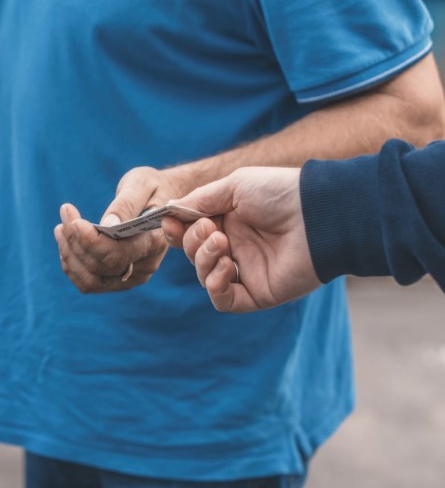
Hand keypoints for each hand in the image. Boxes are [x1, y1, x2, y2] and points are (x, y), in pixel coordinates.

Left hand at [55, 166, 185, 292]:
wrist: (162, 205)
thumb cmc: (152, 189)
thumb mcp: (142, 185)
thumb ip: (126, 205)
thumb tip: (107, 225)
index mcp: (155, 242)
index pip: (118, 254)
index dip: (92, 241)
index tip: (75, 221)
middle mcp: (145, 266)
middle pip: (99, 266)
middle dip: (75, 241)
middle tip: (66, 211)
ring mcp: (132, 277)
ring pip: (90, 280)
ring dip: (69, 255)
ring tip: (61, 227)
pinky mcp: (119, 281)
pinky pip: (88, 282)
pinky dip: (72, 265)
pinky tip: (66, 242)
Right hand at [161, 167, 320, 312]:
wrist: (319, 214)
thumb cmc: (280, 193)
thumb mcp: (234, 187)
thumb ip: (199, 201)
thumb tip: (169, 209)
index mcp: (229, 223)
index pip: (190, 234)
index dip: (176, 231)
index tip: (169, 222)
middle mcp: (236, 248)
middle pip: (193, 255)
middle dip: (193, 242)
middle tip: (211, 229)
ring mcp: (246, 272)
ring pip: (204, 277)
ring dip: (204, 260)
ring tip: (222, 243)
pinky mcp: (257, 294)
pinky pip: (223, 300)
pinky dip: (215, 285)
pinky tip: (227, 266)